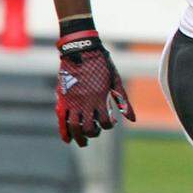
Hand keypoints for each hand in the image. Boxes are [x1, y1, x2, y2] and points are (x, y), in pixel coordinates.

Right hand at [56, 30, 133, 146]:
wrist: (81, 50)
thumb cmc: (101, 64)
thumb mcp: (115, 81)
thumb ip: (123, 100)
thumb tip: (132, 119)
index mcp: (99, 97)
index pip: (104, 121)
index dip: (108, 125)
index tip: (110, 121)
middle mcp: (84, 102)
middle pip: (88, 128)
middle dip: (93, 134)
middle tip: (96, 133)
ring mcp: (71, 101)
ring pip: (73, 126)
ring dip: (79, 137)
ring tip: (83, 142)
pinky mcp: (62, 99)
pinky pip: (61, 119)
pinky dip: (63, 131)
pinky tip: (68, 140)